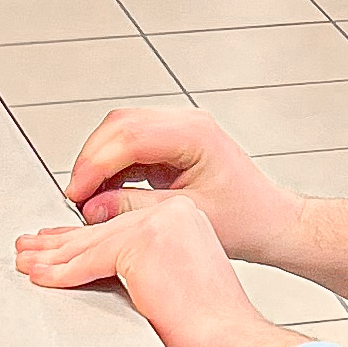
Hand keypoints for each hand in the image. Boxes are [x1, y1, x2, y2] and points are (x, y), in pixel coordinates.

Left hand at [16, 186, 294, 346]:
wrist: (228, 341)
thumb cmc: (212, 326)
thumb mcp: (175, 280)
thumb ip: (144, 264)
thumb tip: (107, 266)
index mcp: (184, 217)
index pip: (121, 224)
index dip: (83, 235)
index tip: (57, 241)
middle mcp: (172, 213)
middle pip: (102, 232)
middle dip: (60, 245)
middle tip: (31, 249)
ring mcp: (158, 224)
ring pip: (91, 244)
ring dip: (52, 258)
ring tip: (28, 263)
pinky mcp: (142, 243)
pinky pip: (89, 261)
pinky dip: (60, 274)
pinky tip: (41, 277)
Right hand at [57, 103, 301, 265]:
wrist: (270, 222)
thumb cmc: (247, 220)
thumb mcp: (187, 217)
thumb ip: (135, 208)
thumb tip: (93, 206)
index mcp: (195, 135)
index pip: (129, 136)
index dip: (95, 164)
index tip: (77, 192)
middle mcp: (187, 124)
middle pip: (120, 125)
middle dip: (91, 160)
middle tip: (77, 196)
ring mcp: (179, 130)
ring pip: (120, 131)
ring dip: (99, 162)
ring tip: (89, 198)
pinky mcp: (172, 144)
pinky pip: (131, 145)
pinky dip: (112, 167)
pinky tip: (106, 192)